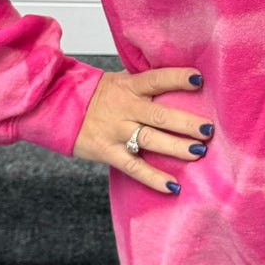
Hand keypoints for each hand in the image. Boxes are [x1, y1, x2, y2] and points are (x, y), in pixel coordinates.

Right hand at [73, 66, 213, 192]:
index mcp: (129, 86)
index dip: (177, 78)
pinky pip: (134, 167)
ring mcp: (116, 131)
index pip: (156, 79)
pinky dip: (153, 178)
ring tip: (199, 151)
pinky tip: (173, 186)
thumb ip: (145, 84)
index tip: (199, 80)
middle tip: (208, 129)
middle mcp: (125, 108)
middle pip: (159, 115)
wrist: (57, 107)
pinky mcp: (108, 152)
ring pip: (150, 140)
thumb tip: (182, 83)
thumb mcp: (119, 81)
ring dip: (176, 147)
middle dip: (185, 123)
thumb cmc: (96, 95)